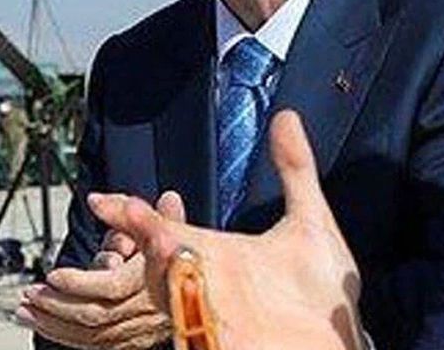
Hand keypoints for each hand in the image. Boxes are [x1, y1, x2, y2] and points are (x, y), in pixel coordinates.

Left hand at [17, 193, 183, 348]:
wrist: (211, 288)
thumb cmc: (187, 254)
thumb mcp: (163, 226)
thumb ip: (131, 212)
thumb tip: (96, 200)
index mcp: (153, 280)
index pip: (110, 287)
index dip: (79, 283)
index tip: (54, 274)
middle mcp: (147, 310)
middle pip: (94, 316)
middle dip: (56, 306)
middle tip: (29, 294)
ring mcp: (141, 330)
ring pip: (92, 336)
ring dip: (54, 325)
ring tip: (26, 311)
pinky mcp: (136, 340)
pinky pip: (98, 345)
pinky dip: (68, 338)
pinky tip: (48, 327)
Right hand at [89, 109, 363, 349]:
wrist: (340, 338)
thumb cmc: (322, 291)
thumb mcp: (309, 220)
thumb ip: (296, 167)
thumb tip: (288, 116)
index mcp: (217, 256)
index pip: (161, 232)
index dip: (132, 216)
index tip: (103, 198)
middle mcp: (207, 285)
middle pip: (154, 264)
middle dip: (140, 239)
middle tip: (128, 212)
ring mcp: (214, 315)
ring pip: (167, 295)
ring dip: (160, 271)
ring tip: (161, 241)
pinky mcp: (226, 341)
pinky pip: (193, 329)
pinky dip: (186, 311)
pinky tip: (188, 285)